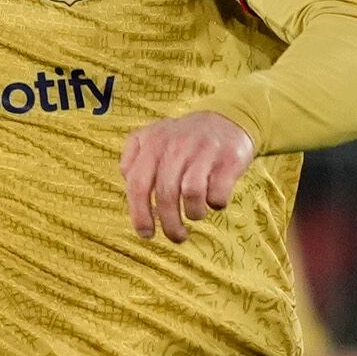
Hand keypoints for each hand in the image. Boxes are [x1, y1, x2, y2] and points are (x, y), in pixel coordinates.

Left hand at [119, 112, 256, 242]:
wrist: (227, 118)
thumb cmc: (183, 139)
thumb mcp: (152, 138)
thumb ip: (132, 159)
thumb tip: (127, 183)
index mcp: (153, 143)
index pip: (138, 184)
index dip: (139, 215)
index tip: (146, 234)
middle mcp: (177, 146)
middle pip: (166, 195)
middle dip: (170, 224)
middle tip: (176, 236)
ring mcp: (204, 151)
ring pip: (191, 193)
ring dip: (194, 213)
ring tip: (196, 214)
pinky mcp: (229, 159)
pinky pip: (218, 192)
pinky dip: (216, 203)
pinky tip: (215, 200)